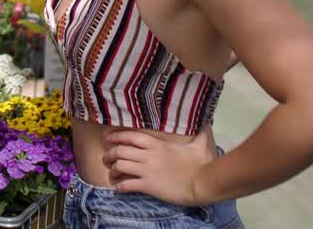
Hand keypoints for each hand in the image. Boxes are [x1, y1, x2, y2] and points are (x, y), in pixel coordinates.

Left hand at [102, 125, 217, 205]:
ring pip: (120, 166)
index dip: (116, 136)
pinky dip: (120, 186)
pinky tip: (119, 188)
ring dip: (113, 170)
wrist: (203, 183)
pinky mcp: (149, 186)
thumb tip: (206, 123)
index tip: (107, 137)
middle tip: (106, 158)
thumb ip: (200, 133)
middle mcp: (149, 155)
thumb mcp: (200, 145)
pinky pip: (128, 185)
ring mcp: (147, 170)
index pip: (131, 136)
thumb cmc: (202, 164)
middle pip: (120, 151)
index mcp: (157, 144)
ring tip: (111, 173)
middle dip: (109, 154)